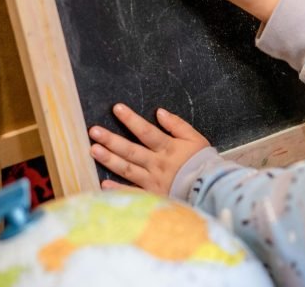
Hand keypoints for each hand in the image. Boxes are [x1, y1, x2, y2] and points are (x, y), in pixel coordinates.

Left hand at [88, 104, 209, 193]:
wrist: (211, 188)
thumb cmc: (203, 161)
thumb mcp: (195, 138)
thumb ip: (177, 125)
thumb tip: (159, 112)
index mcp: (168, 148)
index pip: (146, 131)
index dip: (131, 119)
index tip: (117, 108)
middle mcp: (157, 164)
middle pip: (131, 150)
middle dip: (111, 140)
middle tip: (94, 131)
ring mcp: (153, 181)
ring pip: (127, 169)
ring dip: (109, 160)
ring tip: (93, 150)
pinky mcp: (153, 195)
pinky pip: (133, 192)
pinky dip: (118, 188)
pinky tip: (103, 184)